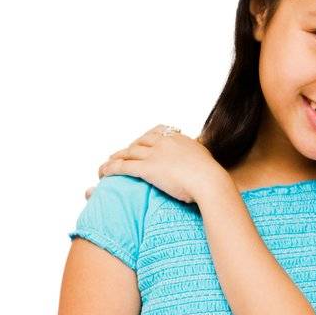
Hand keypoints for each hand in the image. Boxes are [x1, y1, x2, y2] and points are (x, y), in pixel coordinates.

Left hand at [91, 126, 223, 204]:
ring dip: (115, 158)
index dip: (147, 138)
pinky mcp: (147, 168)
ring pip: (128, 153)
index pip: (157, 133)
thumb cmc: (212, 177)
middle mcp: (163, 142)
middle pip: (140, 142)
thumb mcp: (206, 162)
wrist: (209, 181)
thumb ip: (199, 161)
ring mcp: (154, 154)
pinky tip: (103, 173)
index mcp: (178, 138)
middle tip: (119, 155)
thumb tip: (205, 168)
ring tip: (106, 166)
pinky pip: (124, 166)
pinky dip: (111, 169)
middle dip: (128, 148)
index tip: (142, 143)